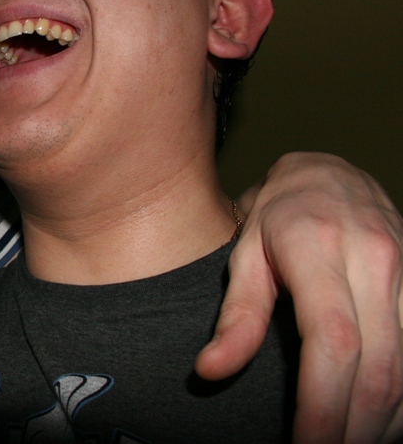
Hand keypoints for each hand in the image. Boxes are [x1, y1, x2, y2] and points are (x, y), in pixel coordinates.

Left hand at [195, 152, 402, 441]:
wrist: (329, 175)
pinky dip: (402, 396)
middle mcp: (377, 259)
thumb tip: (209, 370)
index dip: (323, 403)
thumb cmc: (277, 217)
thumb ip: (236, 315)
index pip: (333, 342)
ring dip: (384, 419)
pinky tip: (378, 418)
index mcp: (322, 250)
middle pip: (380, 367)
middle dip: (355, 425)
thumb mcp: (244, 255)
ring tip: (346, 440)